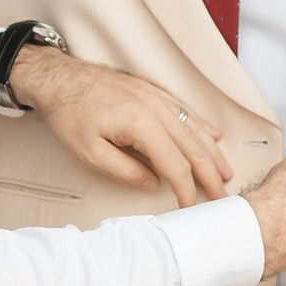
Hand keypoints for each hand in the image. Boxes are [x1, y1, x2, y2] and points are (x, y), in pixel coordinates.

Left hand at [9, 49, 231, 206]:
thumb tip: (154, 184)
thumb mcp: (89, 153)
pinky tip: (214, 135)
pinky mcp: (153, 92)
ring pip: (194, 128)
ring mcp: (157, 97)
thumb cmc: (69, 114)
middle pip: (193, 147)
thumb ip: (125, 172)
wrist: (59, 77)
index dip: (186, 189)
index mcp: (142, 125)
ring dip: (213, 152)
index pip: (175, 165)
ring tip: (226, 172)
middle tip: (221, 196)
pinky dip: (202, 126)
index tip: (190, 207)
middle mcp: (156, 109)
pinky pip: (185, 111)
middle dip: (210, 174)